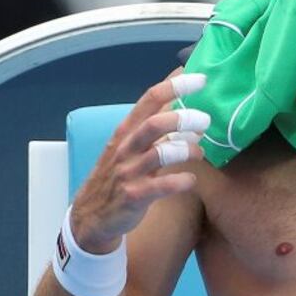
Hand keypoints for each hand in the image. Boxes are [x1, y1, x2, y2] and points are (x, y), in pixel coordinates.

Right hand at [70, 73, 209, 253]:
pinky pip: (163, 186)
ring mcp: (129, 172)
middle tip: (205, 121)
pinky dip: (182, 181)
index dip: (176, 86)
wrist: (90, 216)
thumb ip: (156, 125)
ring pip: (160, 153)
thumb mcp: (131, 145)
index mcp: (127, 129)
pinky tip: (190, 180)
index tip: (201, 79)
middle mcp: (126, 147)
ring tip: (199, 152)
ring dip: (186, 150)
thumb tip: (185, 103)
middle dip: (184, 119)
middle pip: (155, 124)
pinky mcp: (134, 196)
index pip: (150, 99)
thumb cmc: (119, 174)